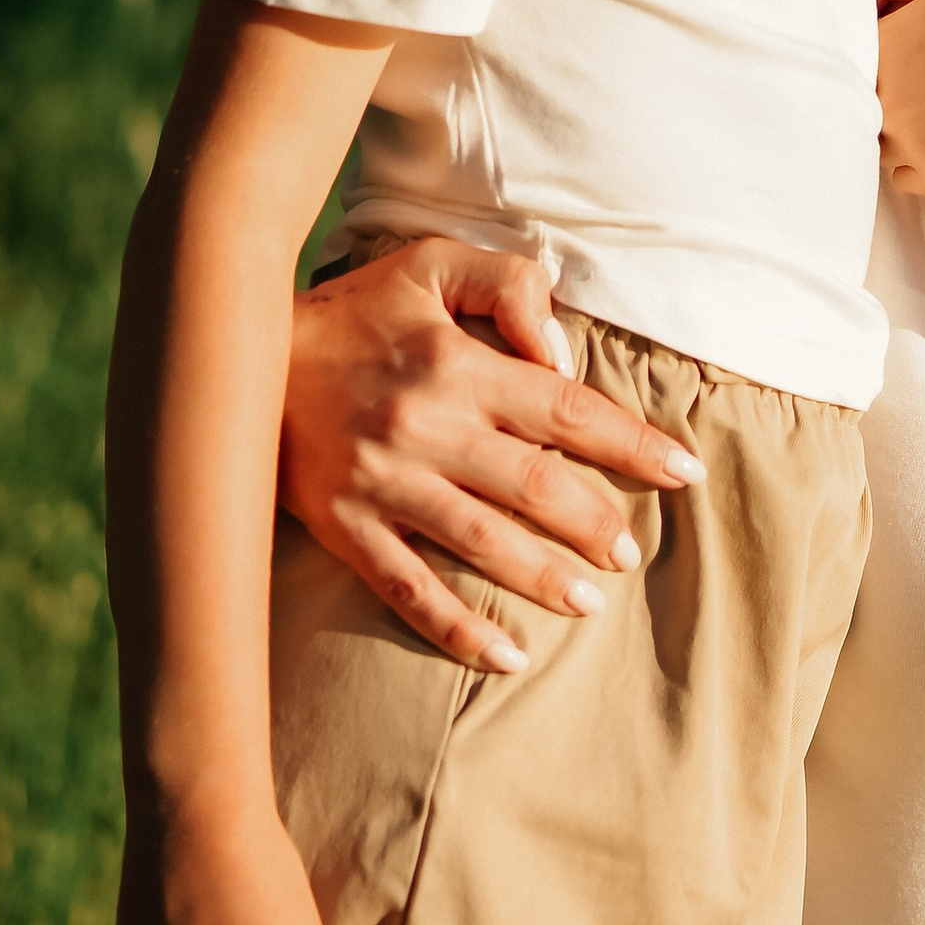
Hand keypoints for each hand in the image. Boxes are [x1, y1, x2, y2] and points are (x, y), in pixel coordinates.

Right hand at [281, 239, 699, 667]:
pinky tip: (506, 659)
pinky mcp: (345, 528)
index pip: (567, 408)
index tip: (684, 470)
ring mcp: (384, 484)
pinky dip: (458, 630)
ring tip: (591, 599)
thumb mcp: (431, 265)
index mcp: (458, 363)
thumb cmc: (357, 308)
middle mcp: (427, 427)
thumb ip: (509, 287)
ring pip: (481, 542)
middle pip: (534, 484)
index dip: (632, 441)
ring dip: (543, 576)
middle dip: (595, 521)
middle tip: (633, 551)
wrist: (240, 357)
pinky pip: (409, 589)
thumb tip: (563, 353)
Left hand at [876, 0, 924, 193]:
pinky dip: (917, 160)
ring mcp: (916, 146)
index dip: (872, 49)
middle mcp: (887, 104)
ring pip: (879, 144)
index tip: (897, 43)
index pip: (847, 57)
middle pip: (860, 104)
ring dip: (895, 128)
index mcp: (881, 51)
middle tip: (921, 75)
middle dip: (883, 90)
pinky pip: (906, 177)